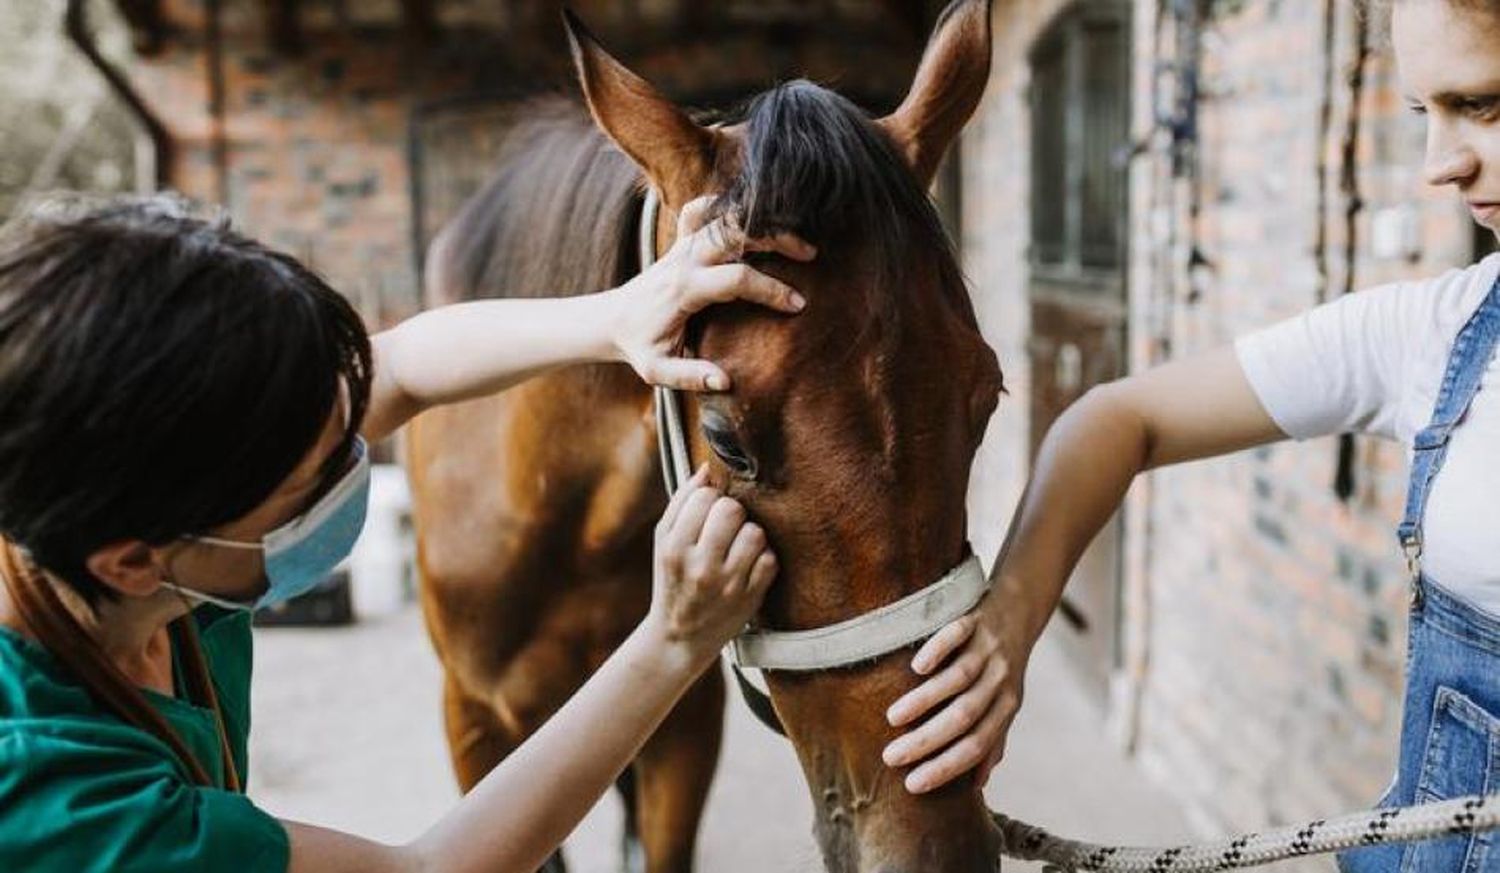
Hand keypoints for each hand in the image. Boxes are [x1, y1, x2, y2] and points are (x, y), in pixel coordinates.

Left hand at [610, 196, 815, 390]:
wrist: (611, 320)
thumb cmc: (640, 346)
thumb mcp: (657, 371)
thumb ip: (689, 376)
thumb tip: (725, 381)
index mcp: (684, 288)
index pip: (737, 279)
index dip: (770, 290)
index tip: (798, 305)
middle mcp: (685, 259)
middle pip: (736, 233)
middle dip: (776, 239)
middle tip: (810, 254)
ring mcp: (682, 245)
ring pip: (725, 217)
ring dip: (762, 222)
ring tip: (795, 238)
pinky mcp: (681, 240)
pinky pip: (702, 209)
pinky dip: (727, 206)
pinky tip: (753, 218)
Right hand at [647, 465, 777, 664]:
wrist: (679, 638)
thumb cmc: (673, 580)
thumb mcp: (663, 542)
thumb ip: (682, 502)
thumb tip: (707, 468)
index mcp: (674, 547)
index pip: (704, 497)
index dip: (711, 498)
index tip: (708, 511)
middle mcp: (700, 566)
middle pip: (732, 510)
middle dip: (733, 512)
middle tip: (726, 526)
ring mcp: (728, 584)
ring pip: (756, 532)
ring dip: (751, 534)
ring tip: (738, 546)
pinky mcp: (751, 598)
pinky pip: (770, 559)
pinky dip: (763, 559)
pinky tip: (748, 566)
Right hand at [881, 588, 1034, 793]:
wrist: (1021, 606)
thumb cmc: (1004, 664)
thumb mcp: (1006, 702)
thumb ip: (993, 739)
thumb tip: (978, 785)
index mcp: (1007, 705)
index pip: (977, 745)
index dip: (946, 767)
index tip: (912, 785)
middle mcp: (1000, 679)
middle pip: (964, 717)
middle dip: (927, 741)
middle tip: (891, 757)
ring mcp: (988, 649)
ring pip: (958, 679)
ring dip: (924, 701)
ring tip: (892, 718)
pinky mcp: (975, 619)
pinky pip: (957, 635)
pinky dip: (938, 651)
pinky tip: (916, 668)